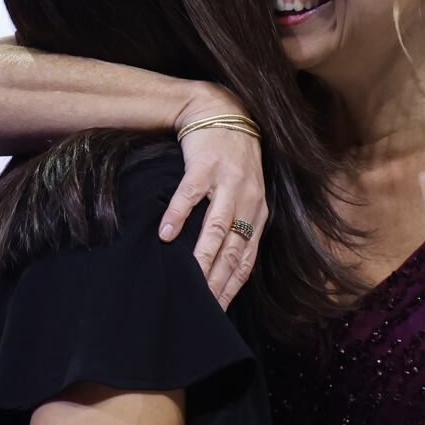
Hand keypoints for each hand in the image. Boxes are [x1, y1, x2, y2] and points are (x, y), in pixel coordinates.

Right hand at [158, 86, 266, 308]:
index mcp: (258, 211)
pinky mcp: (205, 166)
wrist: (222, 112)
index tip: (217, 312)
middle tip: (202, 306)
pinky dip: (179, 216)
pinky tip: (166, 235)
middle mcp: (248, 199)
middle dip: (218, 280)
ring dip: (202, 255)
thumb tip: (220, 263)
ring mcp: (227, 182)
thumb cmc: (230, 159)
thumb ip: (238, 224)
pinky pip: (191, 195)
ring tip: (188, 279)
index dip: (233, 286)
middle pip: (233, 249)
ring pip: (216, 227)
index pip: (246, 259)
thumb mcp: (244, 193)